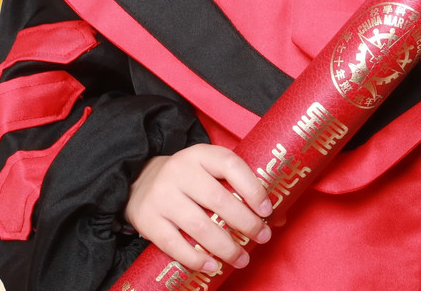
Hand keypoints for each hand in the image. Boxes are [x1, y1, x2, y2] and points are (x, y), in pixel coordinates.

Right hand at [123, 144, 272, 274]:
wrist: (141, 181)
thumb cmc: (189, 179)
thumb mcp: (211, 172)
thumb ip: (241, 188)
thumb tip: (279, 218)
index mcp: (200, 155)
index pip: (230, 166)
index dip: (252, 188)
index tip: (267, 210)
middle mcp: (180, 172)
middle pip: (218, 200)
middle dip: (245, 223)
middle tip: (262, 237)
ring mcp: (162, 196)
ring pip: (198, 226)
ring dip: (225, 247)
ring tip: (242, 258)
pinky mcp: (148, 220)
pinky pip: (174, 244)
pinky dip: (196, 259)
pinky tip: (212, 266)